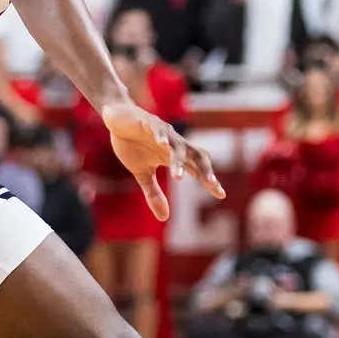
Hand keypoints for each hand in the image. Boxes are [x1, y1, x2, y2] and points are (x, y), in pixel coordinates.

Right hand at [102, 101, 224, 221]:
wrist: (117, 118)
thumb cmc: (133, 144)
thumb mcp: (141, 173)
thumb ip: (154, 194)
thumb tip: (164, 219)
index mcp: (174, 156)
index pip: (196, 169)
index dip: (209, 181)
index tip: (221, 195)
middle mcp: (173, 143)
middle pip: (195, 155)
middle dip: (204, 170)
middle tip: (211, 184)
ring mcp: (162, 132)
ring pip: (176, 146)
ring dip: (178, 161)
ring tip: (178, 177)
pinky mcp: (148, 122)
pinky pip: (157, 129)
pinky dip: (160, 136)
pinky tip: (161, 144)